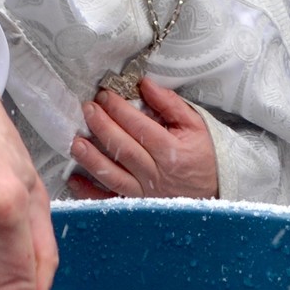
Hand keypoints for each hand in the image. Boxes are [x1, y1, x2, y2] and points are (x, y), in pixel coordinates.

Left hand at [68, 81, 218, 200]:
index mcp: (171, 151)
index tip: (104, 95)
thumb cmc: (204, 155)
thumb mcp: (195, 125)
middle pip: (123, 149)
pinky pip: (110, 201)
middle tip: (87, 108)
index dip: (119, 110)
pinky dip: (90, 193)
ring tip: (75, 141)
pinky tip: (74, 179)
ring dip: (91, 159)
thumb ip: (170, 104)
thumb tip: (145, 84)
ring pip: (113, 176)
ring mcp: (145, 193)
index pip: (139, 127)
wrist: (215, 189)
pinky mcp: (137, 205)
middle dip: (102, 126)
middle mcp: (156, 174)